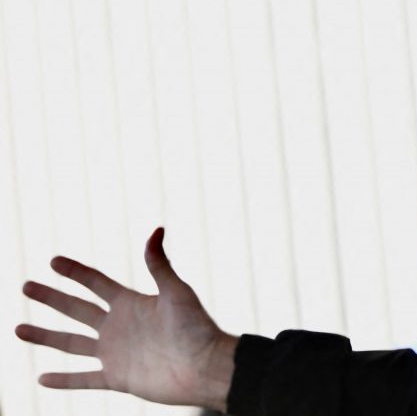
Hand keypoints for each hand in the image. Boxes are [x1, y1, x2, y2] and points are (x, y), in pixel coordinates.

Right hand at [14, 228, 237, 410]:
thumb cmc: (197, 327)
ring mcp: (116, 353)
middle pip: (77, 309)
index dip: (75, 272)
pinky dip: (64, 380)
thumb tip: (156, 229)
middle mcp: (119, 326)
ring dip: (46, 337)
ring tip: (18, 329)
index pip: (96, 283)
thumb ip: (159, 264)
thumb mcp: (176, 292)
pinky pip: (84, 379)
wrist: (206, 366)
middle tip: (26, 286)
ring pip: (72, 344)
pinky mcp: (118, 378)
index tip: (52, 261)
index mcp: (131, 303)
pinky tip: (41, 378)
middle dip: (51, 298)